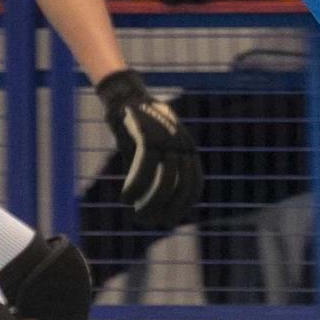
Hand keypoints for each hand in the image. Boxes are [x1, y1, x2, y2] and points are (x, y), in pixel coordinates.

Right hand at [96, 69, 200, 227]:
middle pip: (180, 185)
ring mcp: (166, 139)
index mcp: (188, 148)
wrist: (125, 97)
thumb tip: (153, 202)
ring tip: (137, 215)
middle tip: (148, 222)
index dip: (183, 205)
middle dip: (166, 209)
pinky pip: (143, 168)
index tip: (170, 220)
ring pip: (163, 180)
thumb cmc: (138, 128)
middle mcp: (182, 144)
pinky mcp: (148, 135)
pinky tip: (125, 198)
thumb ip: (159, 170)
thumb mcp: (154, 148)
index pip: (194, 184)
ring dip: (150, 202)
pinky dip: (134, 187)